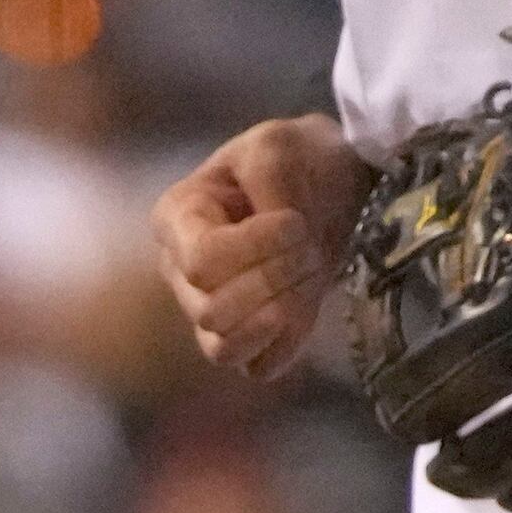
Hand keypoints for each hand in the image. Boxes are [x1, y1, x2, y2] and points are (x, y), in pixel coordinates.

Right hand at [152, 116, 372, 379]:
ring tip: (309, 274)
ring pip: (225, 348)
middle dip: (274, 279)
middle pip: (212, 310)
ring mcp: (208, 313)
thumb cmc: (297, 158)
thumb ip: (271, 181)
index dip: (257, 249)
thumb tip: (280, 233)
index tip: (297, 222)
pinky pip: (258, 367)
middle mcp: (180, 273)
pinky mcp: (246, 341)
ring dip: (281, 312)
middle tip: (310, 247)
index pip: (203, 262)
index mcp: (176, 220)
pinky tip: (305, 305)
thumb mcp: (279, 145)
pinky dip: (288, 341)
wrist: (335, 184)